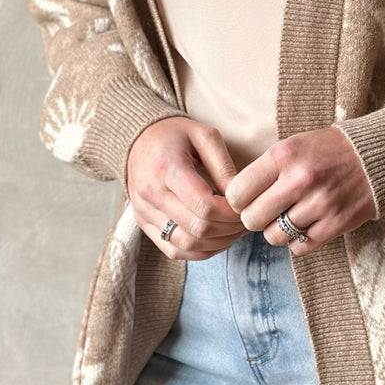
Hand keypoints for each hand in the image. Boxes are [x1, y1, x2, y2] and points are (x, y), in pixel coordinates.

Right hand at [126, 117, 243, 260]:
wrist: (138, 138)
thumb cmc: (175, 134)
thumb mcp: (205, 136)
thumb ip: (224, 167)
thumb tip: (239, 199)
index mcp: (166, 168)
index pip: (204, 206)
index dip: (231, 213)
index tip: (245, 206)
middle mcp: (150, 193)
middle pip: (197, 228)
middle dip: (229, 229)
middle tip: (246, 220)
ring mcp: (143, 211)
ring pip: (186, 245)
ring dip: (217, 243)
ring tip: (234, 230)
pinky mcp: (142, 223)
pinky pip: (173, 251)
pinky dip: (199, 251)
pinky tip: (216, 239)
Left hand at [225, 127, 375, 255]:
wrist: (376, 156)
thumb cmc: (326, 150)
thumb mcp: (292, 145)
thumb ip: (265, 170)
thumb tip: (235, 201)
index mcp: (283, 155)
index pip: (237, 192)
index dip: (238, 201)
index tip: (247, 199)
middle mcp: (300, 179)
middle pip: (252, 219)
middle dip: (255, 218)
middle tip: (267, 211)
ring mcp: (320, 203)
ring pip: (274, 237)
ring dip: (278, 231)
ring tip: (290, 216)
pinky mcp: (337, 223)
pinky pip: (300, 247)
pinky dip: (299, 241)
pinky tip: (307, 224)